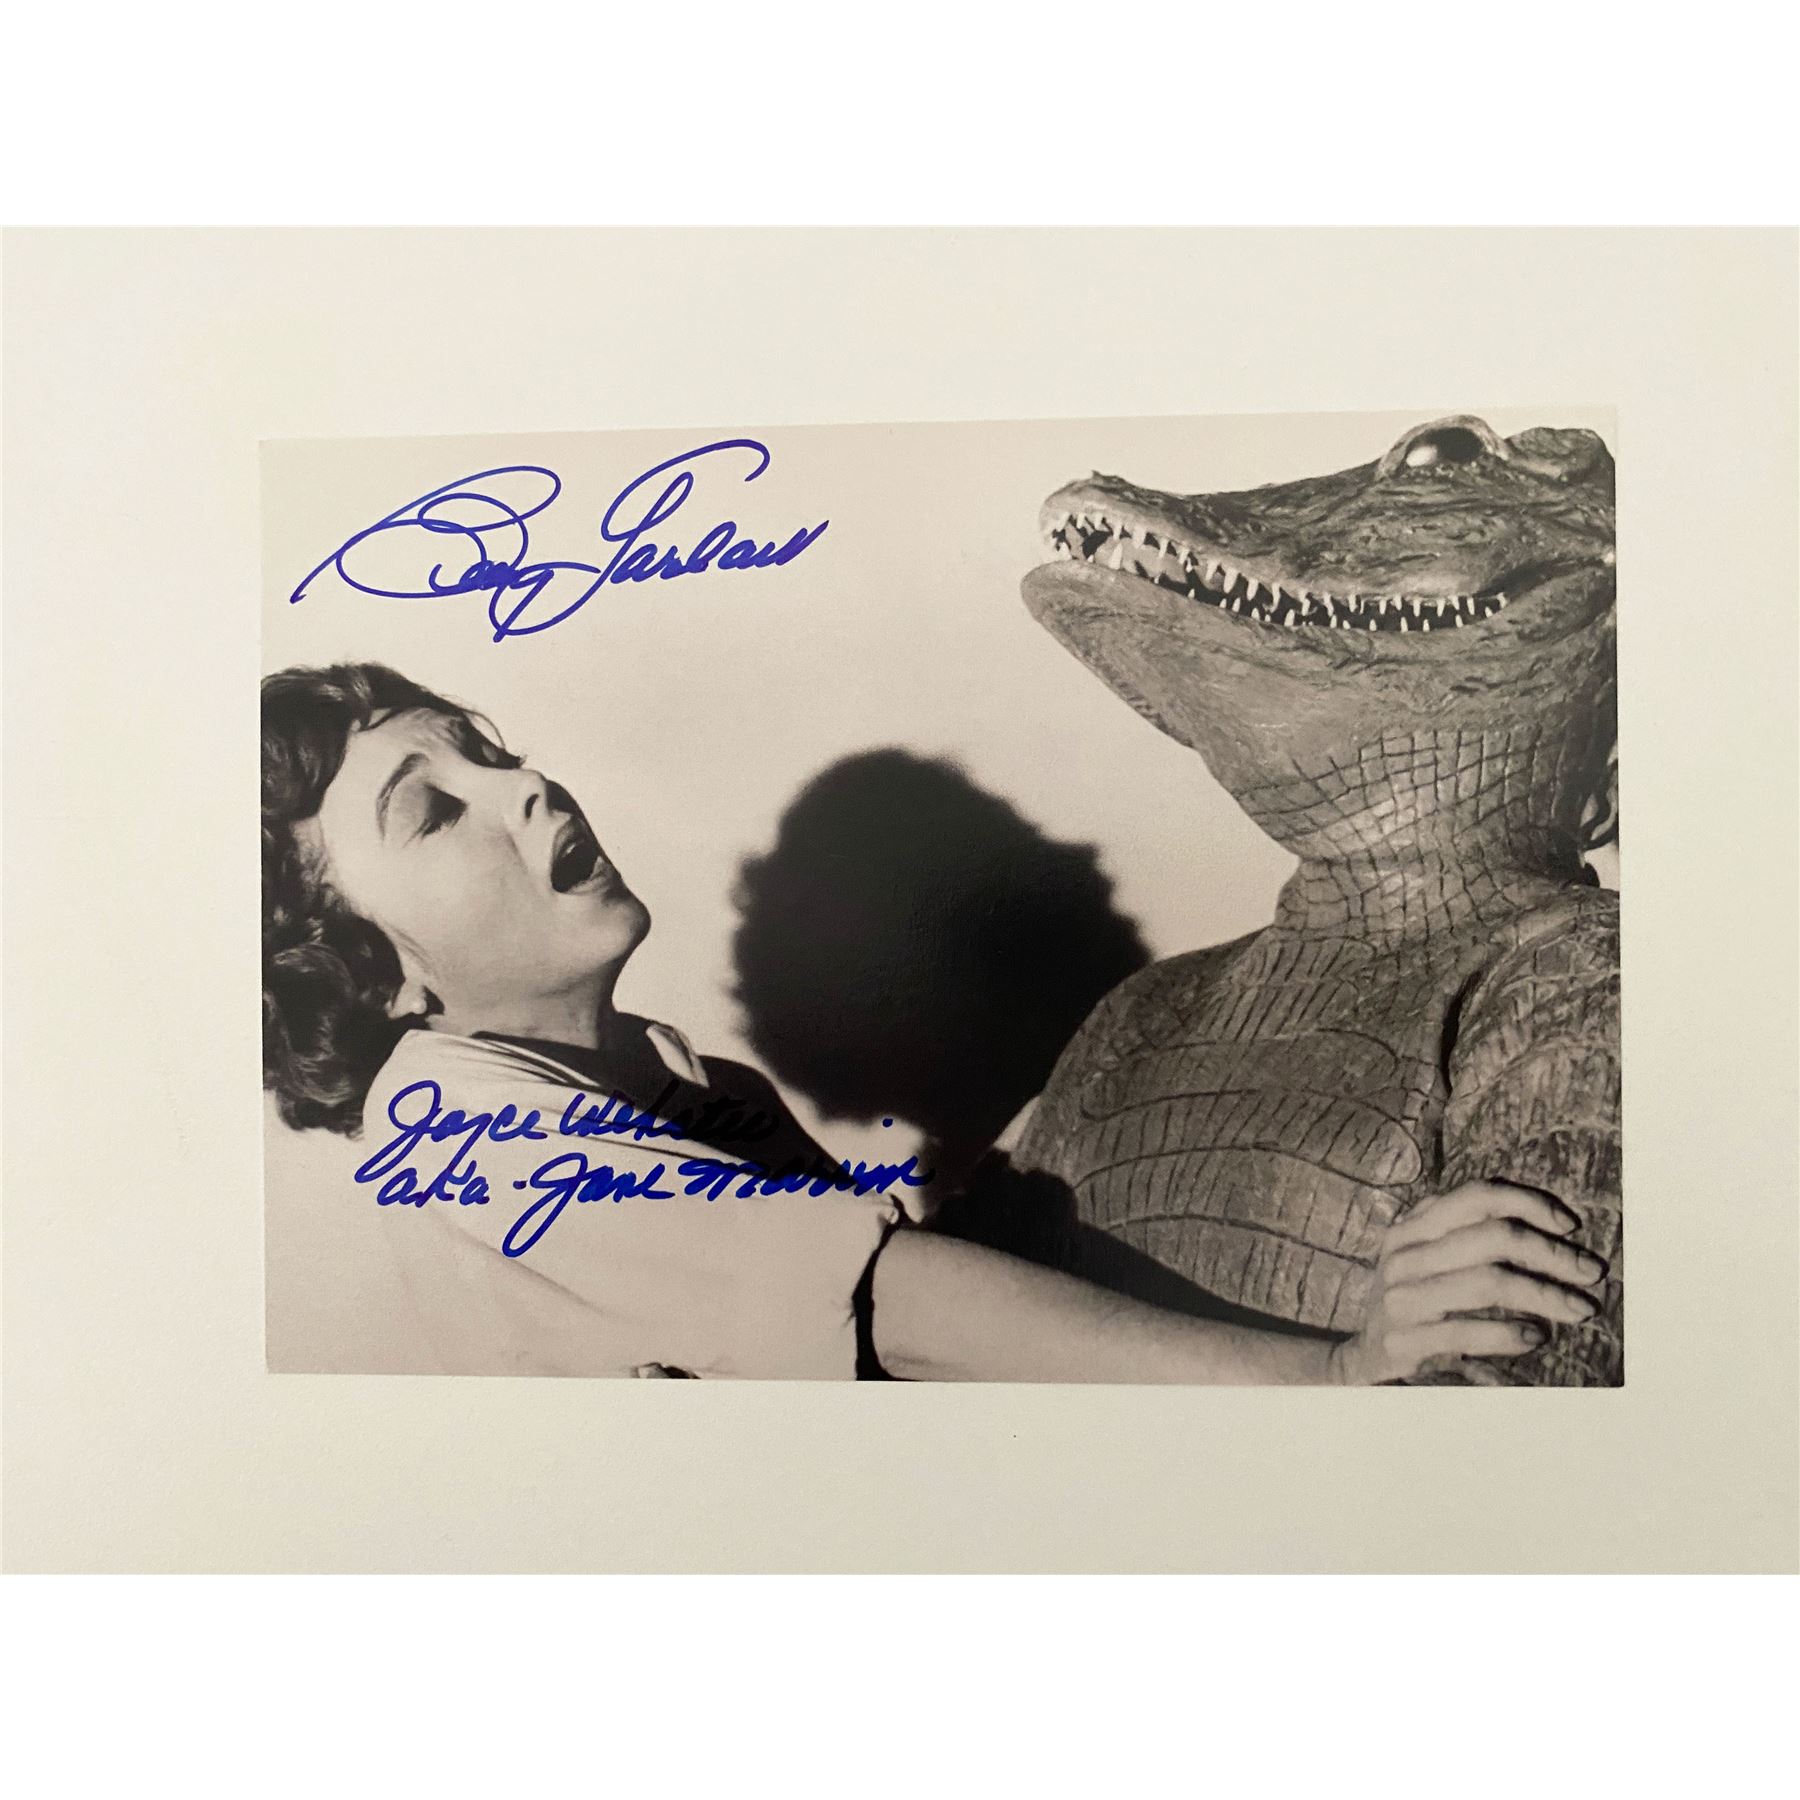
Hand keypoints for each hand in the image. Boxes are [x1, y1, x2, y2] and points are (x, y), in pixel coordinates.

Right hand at [1329, 1181, 1605, 1384]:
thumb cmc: (1415, 1303)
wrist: (1364, 1359)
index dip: (1528, 1203)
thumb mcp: (1428, 1260)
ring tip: (1578, 1309)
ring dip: (1544, 1295)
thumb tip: (1552, 1226)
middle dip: (1550, 1253)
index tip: (1569, 1225)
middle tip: (1590, 1272)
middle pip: (1491, 1236)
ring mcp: (1400, 1297)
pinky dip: (1509, 1333)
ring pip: (1487, 1281)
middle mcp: (1403, 1255)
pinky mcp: (1403, 1340)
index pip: (1476, 1197)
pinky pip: (1467, 1331)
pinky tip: (1537, 1336)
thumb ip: (1466, 1236)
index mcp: (1412, 1227)